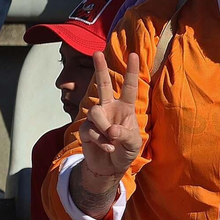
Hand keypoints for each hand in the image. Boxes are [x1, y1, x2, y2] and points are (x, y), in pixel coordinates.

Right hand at [79, 50, 143, 182]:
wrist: (110, 167)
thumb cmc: (125, 152)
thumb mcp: (133, 144)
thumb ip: (126, 135)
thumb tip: (111, 130)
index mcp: (125, 108)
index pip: (129, 87)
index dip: (131, 71)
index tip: (133, 55)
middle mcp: (109, 108)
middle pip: (103, 84)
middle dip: (100, 68)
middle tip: (97, 52)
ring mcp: (96, 117)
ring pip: (95, 112)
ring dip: (104, 129)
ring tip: (112, 141)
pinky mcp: (86, 128)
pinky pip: (90, 129)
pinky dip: (100, 141)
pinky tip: (107, 148)